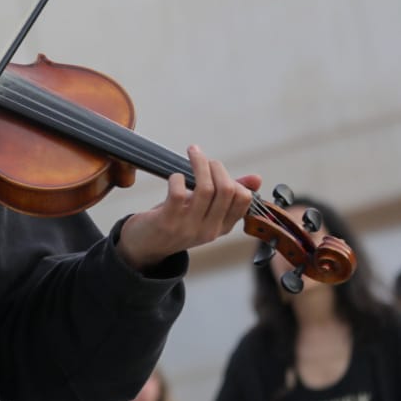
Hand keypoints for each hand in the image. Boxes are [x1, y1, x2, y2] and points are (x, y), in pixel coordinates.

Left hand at [116, 146, 259, 270]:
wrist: (144, 246)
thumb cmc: (174, 223)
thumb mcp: (204, 211)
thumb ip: (227, 195)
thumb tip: (257, 179)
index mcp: (222, 227)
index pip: (244, 200)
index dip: (234, 179)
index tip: (218, 169)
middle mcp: (209, 230)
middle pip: (227, 190)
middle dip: (216, 167)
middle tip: (203, 158)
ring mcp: (189, 227)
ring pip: (205, 188)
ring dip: (199, 164)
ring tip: (193, 153)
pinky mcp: (168, 222)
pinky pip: (178, 193)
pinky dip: (177, 178)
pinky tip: (174, 177)